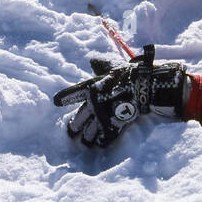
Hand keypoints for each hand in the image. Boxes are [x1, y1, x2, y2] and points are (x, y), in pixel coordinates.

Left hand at [54, 46, 186, 147]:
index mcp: (91, 88)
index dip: (64, 98)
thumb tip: (92, 59)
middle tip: (72, 131)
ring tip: (85, 141)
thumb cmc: (128, 74)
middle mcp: (93, 104)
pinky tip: (99, 143)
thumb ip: (100, 64)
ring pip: (89, 132)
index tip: (56, 101)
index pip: (73, 94)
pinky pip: (103, 138)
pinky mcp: (113, 126)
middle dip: (74, 127)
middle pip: (78, 120)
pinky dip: (100, 141)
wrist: (144, 86)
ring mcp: (103, 117)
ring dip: (86, 137)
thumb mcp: (112, 65)